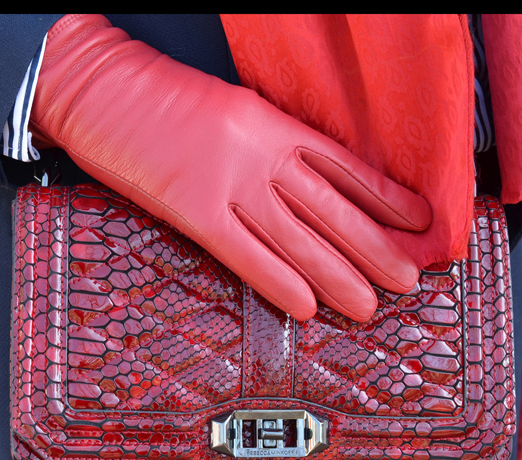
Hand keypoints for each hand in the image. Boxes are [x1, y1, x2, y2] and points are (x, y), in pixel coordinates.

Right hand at [30, 14, 431, 322]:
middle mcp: (260, 153)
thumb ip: (266, 148)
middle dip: (374, 248)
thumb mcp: (229, 113)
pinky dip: (278, 283)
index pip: (343, 167)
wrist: (104, 90)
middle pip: (331, 209)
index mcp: (272, 124)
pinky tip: (306, 308)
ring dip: (337, 276)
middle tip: (407, 281)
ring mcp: (229, 183)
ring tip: (367, 306)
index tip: (417, 223)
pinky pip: (245, 255)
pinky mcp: (194, 210)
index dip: (385, 198)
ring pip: (298, 237)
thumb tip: (299, 187)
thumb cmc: (159, 103)